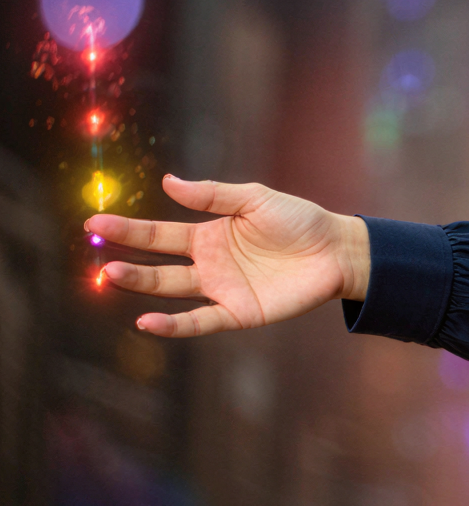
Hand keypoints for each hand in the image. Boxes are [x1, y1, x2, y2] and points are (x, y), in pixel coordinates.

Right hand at [88, 175, 370, 337]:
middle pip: (157, 264)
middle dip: (127, 257)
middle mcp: (209, 264)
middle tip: (97, 251)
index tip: (94, 222)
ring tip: (112, 275)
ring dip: (141, 285)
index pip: (159, 234)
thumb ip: (213, 195)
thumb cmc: (299, 220)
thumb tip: (168, 181)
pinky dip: (173, 324)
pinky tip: (146, 321)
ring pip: (171, 289)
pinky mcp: (238, 312)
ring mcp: (221, 289)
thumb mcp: (255, 199)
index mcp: (209, 235)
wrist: (337, 249)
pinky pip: (199, 321)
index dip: (128, 229)